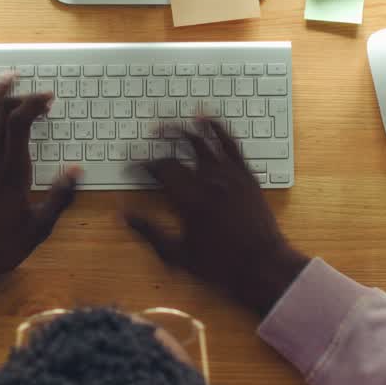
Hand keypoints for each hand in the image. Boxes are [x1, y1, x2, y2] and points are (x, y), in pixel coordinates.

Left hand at [0, 76, 80, 302]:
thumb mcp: (38, 227)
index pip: (22, 122)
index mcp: (13, 169)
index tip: (48, 98)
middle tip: (36, 94)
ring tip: (6, 79)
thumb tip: (77, 171)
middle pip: (3, 113)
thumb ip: (59, 197)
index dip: (35, 103)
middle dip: (21, 97)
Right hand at [125, 119, 308, 315]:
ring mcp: (230, 175)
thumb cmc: (219, 265)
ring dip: (186, 129)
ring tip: (173, 122)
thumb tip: (124, 215)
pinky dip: (218, 128)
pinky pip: (231, 144)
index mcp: (190, 199)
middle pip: (180, 150)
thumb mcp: (177, 254)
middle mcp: (209, 181)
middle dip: (162, 139)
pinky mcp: (246, 175)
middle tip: (150, 134)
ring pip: (205, 141)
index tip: (135, 163)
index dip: (144, 163)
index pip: (162, 169)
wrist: (262, 265)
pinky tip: (207, 119)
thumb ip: (149, 231)